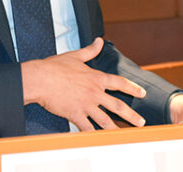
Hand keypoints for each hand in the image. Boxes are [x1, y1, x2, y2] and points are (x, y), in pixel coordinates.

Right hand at [21, 37, 146, 130]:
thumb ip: (90, 50)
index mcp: (96, 78)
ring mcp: (86, 104)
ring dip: (116, 129)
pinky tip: (100, 141)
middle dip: (131, 115)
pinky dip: (94, 135)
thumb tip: (99, 41)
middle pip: (118, 106)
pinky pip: (87, 128)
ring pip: (105, 120)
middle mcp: (94, 92)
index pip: (120, 83)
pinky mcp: (75, 115)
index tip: (143, 93)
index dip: (133, 88)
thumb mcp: (75, 56)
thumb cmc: (55, 66)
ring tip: (125, 136)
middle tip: (141, 122)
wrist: (39, 79)